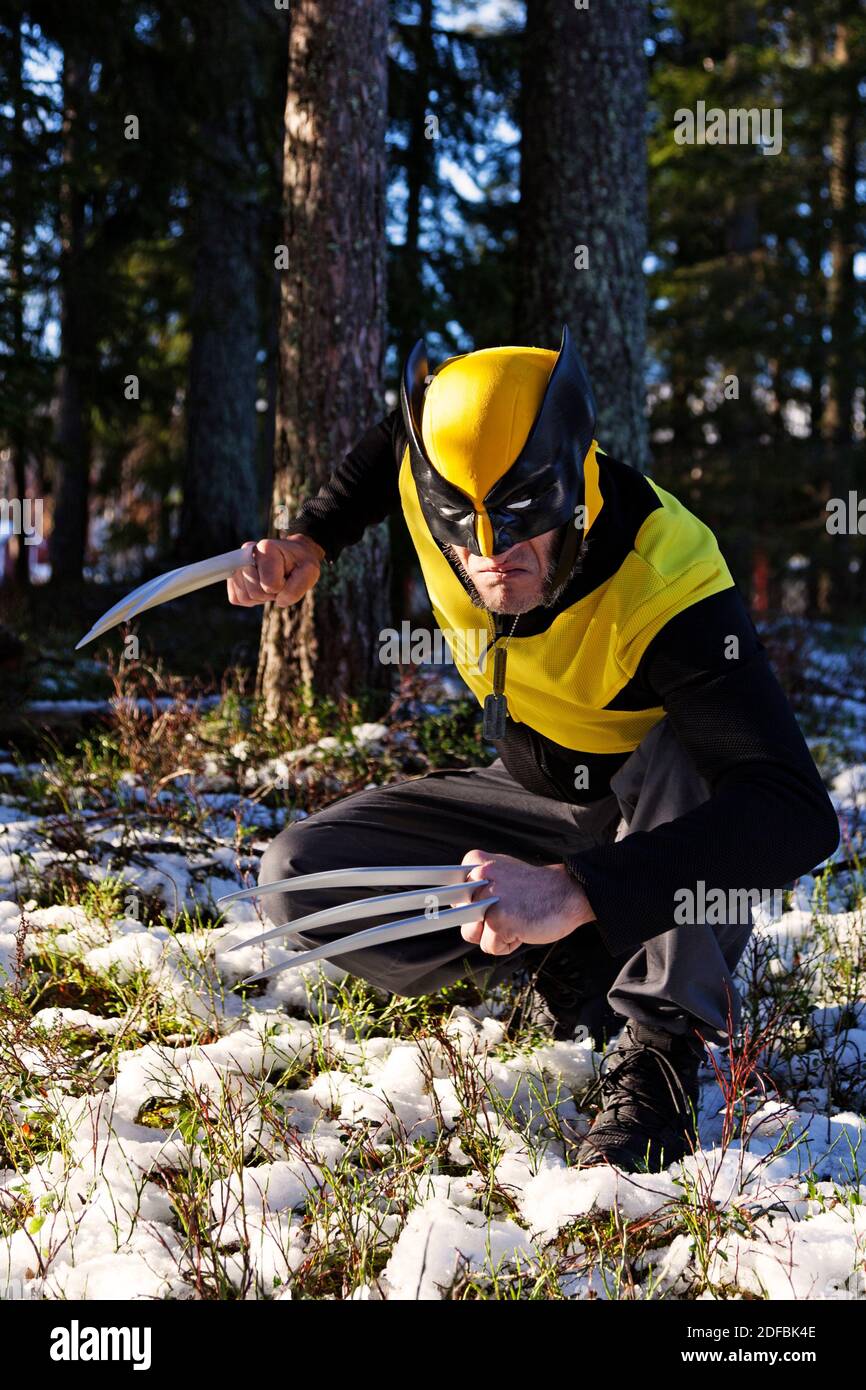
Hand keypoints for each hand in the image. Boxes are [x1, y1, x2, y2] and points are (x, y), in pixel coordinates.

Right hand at [226, 535, 324, 607]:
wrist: (292, 557)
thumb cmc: (301, 563)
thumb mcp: (310, 571)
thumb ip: (298, 587)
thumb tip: (279, 600)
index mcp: (266, 548)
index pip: (270, 584)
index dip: (282, 586)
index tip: (288, 575)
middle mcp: (247, 553)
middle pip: (255, 592)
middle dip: (271, 593)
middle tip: (280, 581)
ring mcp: (238, 565)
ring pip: (244, 597)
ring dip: (261, 597)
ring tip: (271, 584)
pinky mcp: (233, 578)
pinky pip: (236, 599)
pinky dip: (251, 600)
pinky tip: (261, 588)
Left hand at [459, 849, 594, 956]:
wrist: (568, 893)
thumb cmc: (535, 888)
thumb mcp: (501, 873)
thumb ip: (476, 885)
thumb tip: (450, 906)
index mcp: (477, 862)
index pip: (449, 893)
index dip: (469, 904)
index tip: (487, 902)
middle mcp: (478, 877)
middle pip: (460, 916)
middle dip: (481, 921)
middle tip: (507, 910)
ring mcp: (487, 899)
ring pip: (470, 934)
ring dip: (493, 934)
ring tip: (515, 919)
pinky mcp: (499, 921)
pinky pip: (489, 947)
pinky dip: (507, 945)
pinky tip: (523, 928)